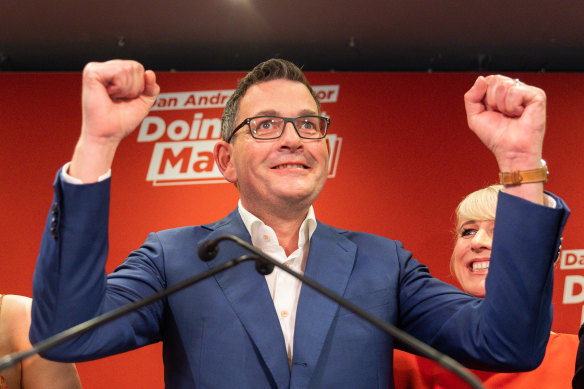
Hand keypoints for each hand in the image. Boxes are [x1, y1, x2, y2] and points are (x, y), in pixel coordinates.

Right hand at [70, 60, 159, 181]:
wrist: (107, 134)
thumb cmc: (121, 121)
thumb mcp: (143, 102)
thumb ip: (151, 88)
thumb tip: (150, 73)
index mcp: (115, 73)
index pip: (139, 68)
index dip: (140, 87)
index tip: (126, 99)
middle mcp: (106, 69)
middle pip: (136, 67)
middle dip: (134, 88)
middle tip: (119, 100)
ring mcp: (96, 69)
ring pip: (128, 69)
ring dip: (126, 89)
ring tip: (114, 98)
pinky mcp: (91, 72)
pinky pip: (118, 71)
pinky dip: (119, 87)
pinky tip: (108, 93)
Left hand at [464, 75, 545, 170]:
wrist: (510, 150)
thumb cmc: (496, 136)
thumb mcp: (475, 116)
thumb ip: (471, 97)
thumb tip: (481, 79)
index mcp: (501, 93)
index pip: (487, 80)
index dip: (484, 97)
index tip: (491, 111)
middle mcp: (514, 89)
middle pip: (495, 80)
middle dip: (492, 101)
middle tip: (502, 115)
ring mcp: (526, 91)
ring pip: (504, 86)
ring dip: (502, 106)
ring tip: (511, 116)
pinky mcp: (537, 95)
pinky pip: (515, 92)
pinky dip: (513, 107)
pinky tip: (520, 115)